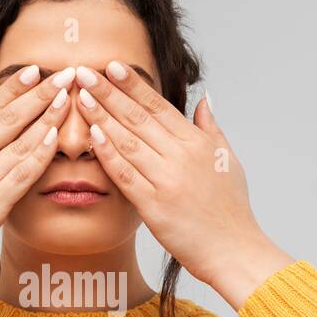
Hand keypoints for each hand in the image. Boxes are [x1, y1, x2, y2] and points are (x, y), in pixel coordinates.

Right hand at [0, 64, 76, 307]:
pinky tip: (56, 137)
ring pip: (20, 142)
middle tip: (64, 74)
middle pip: (8, 118)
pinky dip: (40, 154)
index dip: (13, 88)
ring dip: (47, 118)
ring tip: (68, 98)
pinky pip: (22, 174)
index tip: (34, 71)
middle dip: (39, 94)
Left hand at [70, 62, 294, 309]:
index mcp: (197, 143)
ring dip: (102, 117)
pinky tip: (92, 136)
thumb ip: (211, 127)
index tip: (112, 66)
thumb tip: (203, 99)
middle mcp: (181, 157)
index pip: (158, 106)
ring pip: (128, 141)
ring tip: (81, 96)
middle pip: (138, 118)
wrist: (234, 250)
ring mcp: (167, 181)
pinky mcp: (154, 206)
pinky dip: (109, 154)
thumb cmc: (231, 209)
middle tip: (85, 71)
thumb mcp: (227, 160)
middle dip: (109, 92)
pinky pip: (126, 175)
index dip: (133, 85)